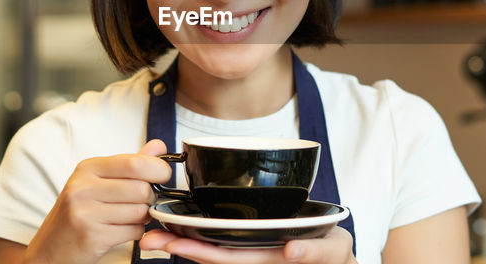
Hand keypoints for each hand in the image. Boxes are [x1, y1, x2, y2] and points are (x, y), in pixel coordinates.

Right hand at [25, 139, 171, 263]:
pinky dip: (136, 232)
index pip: (134, 163)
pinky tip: (122, 230)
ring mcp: (85, 213)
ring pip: (140, 211)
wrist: (51, 247)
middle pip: (141, 188)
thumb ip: (131, 164)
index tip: (163, 175)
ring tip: (129, 217)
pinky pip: (134, 231)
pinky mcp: (92, 236)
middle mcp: (83, 188)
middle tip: (143, 202)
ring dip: (143, 217)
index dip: (158, 169)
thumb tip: (159, 146)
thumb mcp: (99, 181)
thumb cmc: (79, 212)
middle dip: (151, 198)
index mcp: (88, 169)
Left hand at [138, 225, 355, 263]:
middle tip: (147, 238)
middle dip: (179, 247)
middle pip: (210, 255)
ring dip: (183, 241)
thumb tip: (289, 250)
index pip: (226, 258)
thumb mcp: (332, 251)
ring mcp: (251, 250)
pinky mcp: (252, 242)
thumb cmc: (335, 255)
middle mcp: (254, 256)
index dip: (198, 252)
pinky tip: (182, 225)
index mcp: (268, 259)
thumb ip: (313, 252)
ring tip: (154, 231)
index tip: (173, 243)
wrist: (338, 260)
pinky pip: (222, 241)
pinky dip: (200, 234)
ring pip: (212, 248)